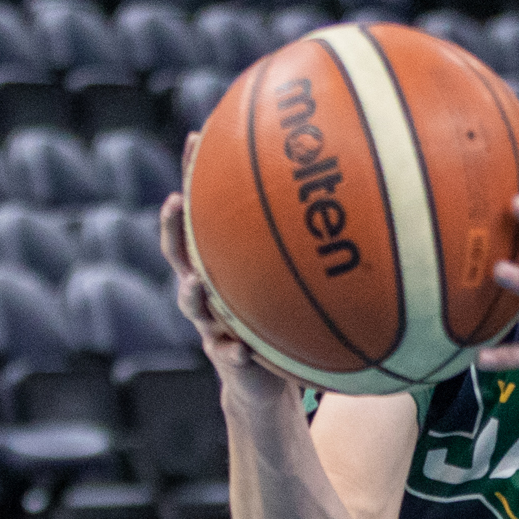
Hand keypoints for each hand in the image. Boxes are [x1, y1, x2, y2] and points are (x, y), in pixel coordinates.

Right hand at [156, 151, 299, 410]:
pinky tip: (242, 348)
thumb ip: (298, 241)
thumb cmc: (277, 315)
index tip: (195, 139)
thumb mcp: (284, 277)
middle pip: (179, 254)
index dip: (193, 177)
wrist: (264, 379)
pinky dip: (232, 351)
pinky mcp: (228, 361)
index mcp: (216, 264)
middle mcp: (205, 290)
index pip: (199, 213)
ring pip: (191, 306)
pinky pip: (227, 355)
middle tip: (175, 201)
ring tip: (195, 284)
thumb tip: (345, 185)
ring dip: (190, 293)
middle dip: (173, 228)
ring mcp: (211, 326)